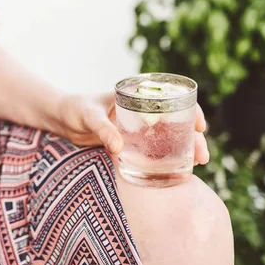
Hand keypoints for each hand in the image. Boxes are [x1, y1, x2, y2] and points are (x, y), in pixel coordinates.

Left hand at [56, 94, 209, 164]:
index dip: (191, 110)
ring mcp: (137, 126)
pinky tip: (177, 169)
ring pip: (168, 135)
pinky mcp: (130, 141)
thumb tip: (119, 148)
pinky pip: (153, 148)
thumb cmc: (75, 109)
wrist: (61, 118)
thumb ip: (103, 130)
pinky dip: (166, 156)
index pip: (171, 98)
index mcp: (136, 95)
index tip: (200, 126)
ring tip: (197, 164)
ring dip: (184, 148)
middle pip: (175, 120)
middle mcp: (141, 110)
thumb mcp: (89, 117)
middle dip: (193, 136)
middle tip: (202, 155)